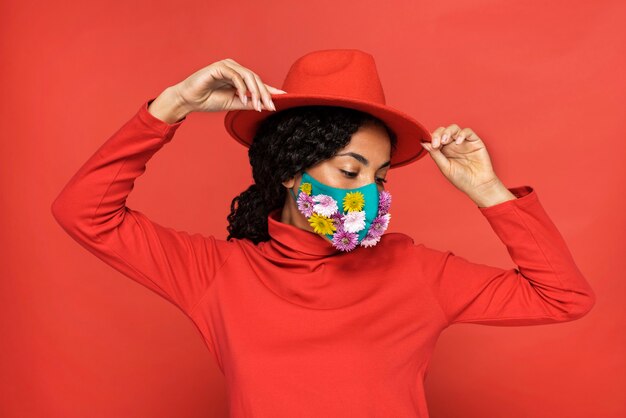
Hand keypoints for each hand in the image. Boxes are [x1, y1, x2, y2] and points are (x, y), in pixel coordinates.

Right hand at [171, 58, 287, 113]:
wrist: (188, 100)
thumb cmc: (208, 100)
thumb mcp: (233, 104)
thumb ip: (249, 103)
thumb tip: (266, 106)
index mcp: (238, 77)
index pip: (258, 83)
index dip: (270, 90)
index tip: (284, 98)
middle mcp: (234, 69)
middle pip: (256, 79)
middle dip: (264, 94)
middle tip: (270, 107)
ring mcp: (227, 66)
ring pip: (248, 76)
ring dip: (255, 92)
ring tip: (257, 105)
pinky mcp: (219, 67)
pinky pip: (235, 76)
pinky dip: (242, 88)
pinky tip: (244, 99)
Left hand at [421, 124, 503, 198]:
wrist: (478, 185)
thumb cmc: (462, 179)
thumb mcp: (445, 167)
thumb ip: (435, 154)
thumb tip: (423, 143)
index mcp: (443, 151)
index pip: (435, 138)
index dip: (431, 138)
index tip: (431, 145)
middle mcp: (452, 145)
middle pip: (443, 131)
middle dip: (438, 134)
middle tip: (437, 144)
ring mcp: (463, 142)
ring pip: (454, 128)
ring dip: (447, 132)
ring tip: (445, 141)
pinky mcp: (474, 141)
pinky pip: (468, 131)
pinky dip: (462, 134)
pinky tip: (458, 142)